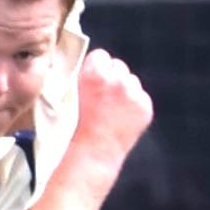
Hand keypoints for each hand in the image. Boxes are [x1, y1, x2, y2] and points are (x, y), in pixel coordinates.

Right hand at [67, 49, 152, 172]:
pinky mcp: (145, 107)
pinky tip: (121, 117)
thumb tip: (82, 67)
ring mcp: (135, 93)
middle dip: (110, 77)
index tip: (87, 80)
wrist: (92, 153)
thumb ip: (75, 77)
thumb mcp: (64, 96)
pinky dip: (133, 105)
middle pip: (117, 65)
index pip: (100, 55)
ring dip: (122, 90)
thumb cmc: (71, 128)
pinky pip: (140, 97)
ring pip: (130, 81)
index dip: (93, 68)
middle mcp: (119, 79)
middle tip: (98, 95)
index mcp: (96, 72)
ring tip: (110, 108)